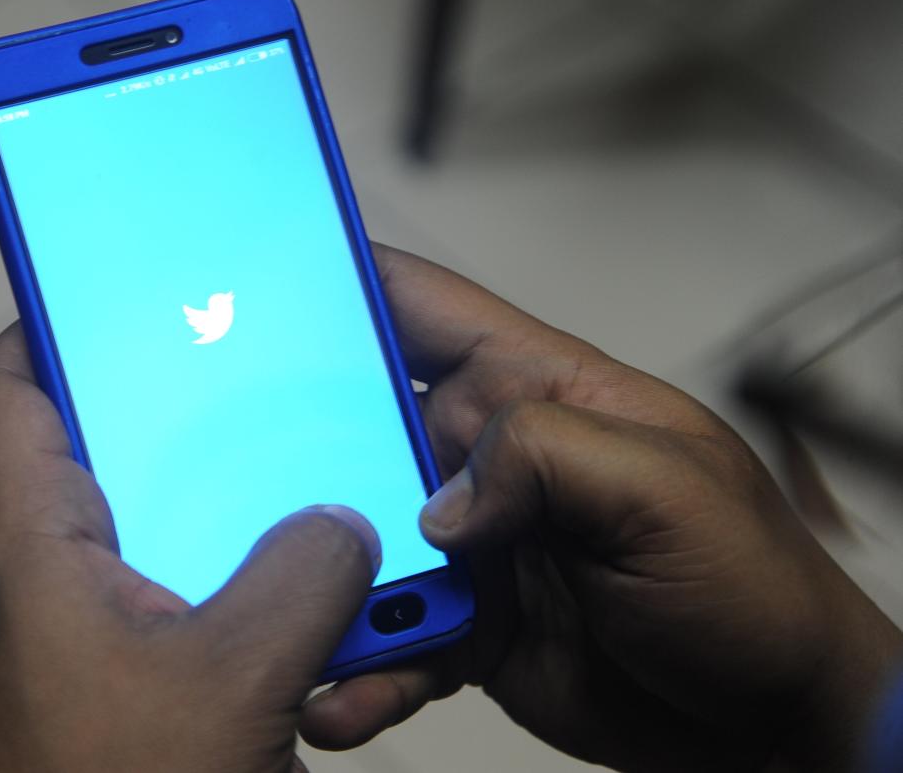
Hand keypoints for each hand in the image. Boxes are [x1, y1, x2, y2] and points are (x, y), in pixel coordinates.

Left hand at [0, 325, 380, 772]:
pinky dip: (223, 602)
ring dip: (221, 530)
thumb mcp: (234, 679)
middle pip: (99, 460)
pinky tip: (293, 626)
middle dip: (184, 430)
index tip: (130, 296)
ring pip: (144, 543)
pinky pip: (164, 613)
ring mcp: (64, 644)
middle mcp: (32, 584)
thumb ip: (301, 581)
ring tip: (304, 513)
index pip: (6, 395)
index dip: (54, 328)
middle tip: (260, 398)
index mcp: (27, 548)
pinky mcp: (101, 693)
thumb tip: (340, 526)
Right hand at [300, 246, 902, 771]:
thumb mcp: (667, 489)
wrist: (768, 719)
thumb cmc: (751, 585)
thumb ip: (549, 455)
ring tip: (284, 624)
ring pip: (361, 540)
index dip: (344, 282)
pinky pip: (394, 637)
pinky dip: (362, 668)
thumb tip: (441, 503)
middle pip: (362, 425)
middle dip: (297, 447)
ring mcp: (476, 545)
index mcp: (538, 389)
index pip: (423, 307)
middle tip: (233, 480)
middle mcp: (494, 459)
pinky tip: (337, 698)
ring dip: (320, 577)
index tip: (262, 283)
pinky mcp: (470, 624)